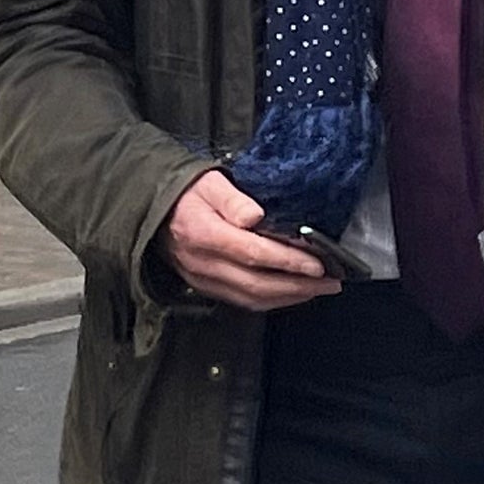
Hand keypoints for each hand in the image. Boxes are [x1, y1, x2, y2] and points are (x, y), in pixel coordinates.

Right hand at [162, 169, 339, 311]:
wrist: (153, 212)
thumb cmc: (186, 193)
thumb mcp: (209, 182)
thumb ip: (233, 199)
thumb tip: (256, 215)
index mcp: (204, 234)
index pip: (253, 253)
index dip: (288, 261)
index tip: (317, 263)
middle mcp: (203, 263)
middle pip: (257, 283)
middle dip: (298, 286)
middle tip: (330, 282)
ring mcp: (203, 280)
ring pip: (251, 298)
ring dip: (289, 297)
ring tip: (318, 289)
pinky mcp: (206, 288)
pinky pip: (242, 301)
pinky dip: (271, 300)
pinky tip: (291, 293)